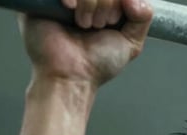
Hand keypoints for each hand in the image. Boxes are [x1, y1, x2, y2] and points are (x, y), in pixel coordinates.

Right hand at [18, 0, 152, 87]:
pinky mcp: (43, 0)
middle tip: (98, 26)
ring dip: (90, 4)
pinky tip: (70, 9)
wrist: (71, 75)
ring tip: (84, 25)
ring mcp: (64, 0)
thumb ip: (142, 17)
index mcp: (102, 5)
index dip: (120, 2)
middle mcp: (83, 0)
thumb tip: (134, 0)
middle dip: (107, 4)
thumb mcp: (131, 42)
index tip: (115, 21)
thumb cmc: (96, 63)